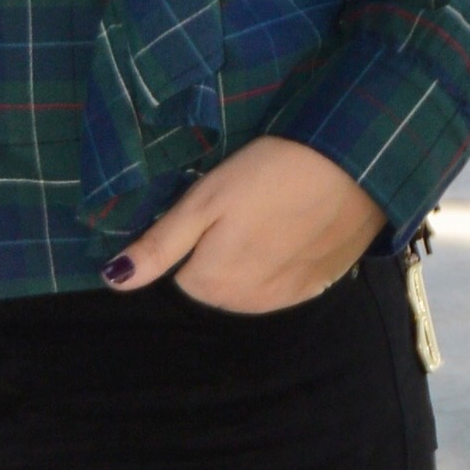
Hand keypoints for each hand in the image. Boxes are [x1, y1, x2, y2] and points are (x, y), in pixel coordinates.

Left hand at [102, 135, 384, 313]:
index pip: (179, 274)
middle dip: (218, 250)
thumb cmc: (271, 173)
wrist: (355, 165)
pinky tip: (293, 227)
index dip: (191, 237)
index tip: (212, 207)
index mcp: (212, 284)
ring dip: (250, 257)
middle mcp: (246, 305)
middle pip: (213, 284)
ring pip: (247, 286)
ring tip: (269, 213)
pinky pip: (282, 283)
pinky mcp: (317, 287)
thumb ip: (160, 245)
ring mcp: (285, 299)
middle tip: (243, 205)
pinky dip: (282, 261)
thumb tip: (114, 278)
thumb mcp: (204, 201)